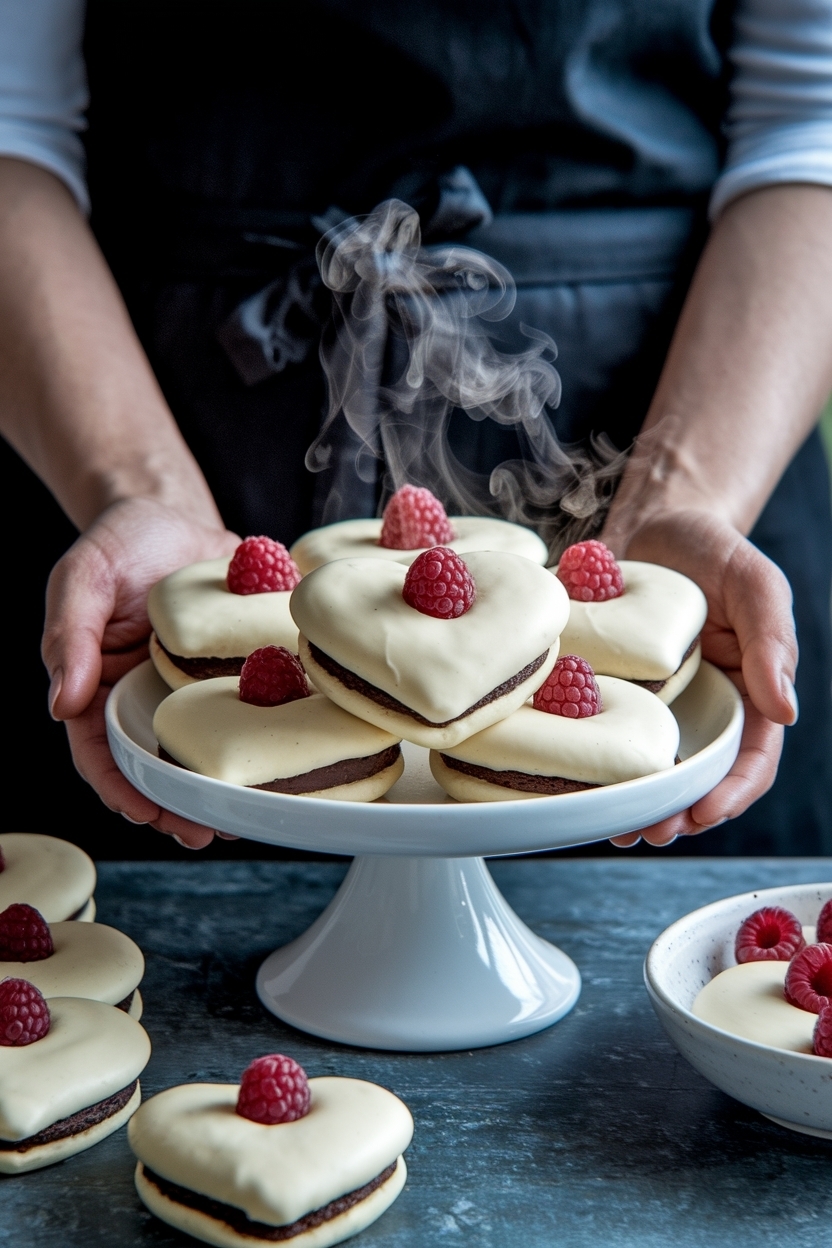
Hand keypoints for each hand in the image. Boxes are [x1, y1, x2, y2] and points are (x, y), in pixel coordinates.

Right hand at [42, 497, 239, 847]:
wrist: (173, 514)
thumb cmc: (118, 545)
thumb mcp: (82, 579)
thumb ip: (69, 636)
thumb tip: (60, 703)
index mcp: (96, 687)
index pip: (98, 751)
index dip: (119, 786)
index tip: (144, 811)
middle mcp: (141, 699)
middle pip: (153, 766)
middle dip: (176, 805)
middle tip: (204, 831)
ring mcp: (186, 691)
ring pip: (200, 749)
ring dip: (218, 786)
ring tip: (244, 816)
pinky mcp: (231, 673)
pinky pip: (244, 711)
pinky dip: (257, 738)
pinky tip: (280, 762)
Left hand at [603, 509, 797, 847]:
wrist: (653, 525)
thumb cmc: (713, 550)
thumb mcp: (754, 584)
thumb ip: (772, 642)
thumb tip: (786, 711)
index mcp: (750, 694)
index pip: (751, 760)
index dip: (730, 795)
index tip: (702, 815)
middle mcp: (706, 710)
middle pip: (699, 781)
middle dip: (678, 815)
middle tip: (651, 832)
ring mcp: (660, 707)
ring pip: (653, 771)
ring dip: (637, 805)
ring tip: (614, 827)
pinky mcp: (616, 694)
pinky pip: (608, 737)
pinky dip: (598, 766)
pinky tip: (578, 784)